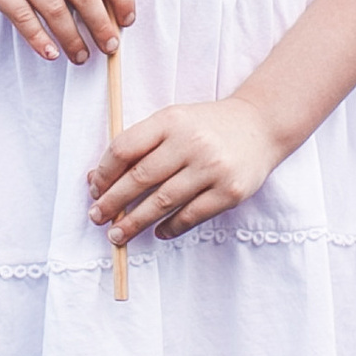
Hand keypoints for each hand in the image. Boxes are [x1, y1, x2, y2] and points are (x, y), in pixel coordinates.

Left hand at [90, 97, 282, 240]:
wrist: (261, 125)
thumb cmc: (207, 126)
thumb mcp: (173, 122)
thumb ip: (140, 145)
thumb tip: (99, 179)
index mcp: (171, 120)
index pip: (125, 148)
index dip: (104, 172)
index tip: (94, 189)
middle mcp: (191, 143)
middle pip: (140, 178)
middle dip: (113, 202)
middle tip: (97, 217)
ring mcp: (212, 169)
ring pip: (162, 202)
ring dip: (135, 222)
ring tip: (118, 234)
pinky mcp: (229, 192)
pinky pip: (190, 216)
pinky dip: (170, 228)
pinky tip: (157, 232)